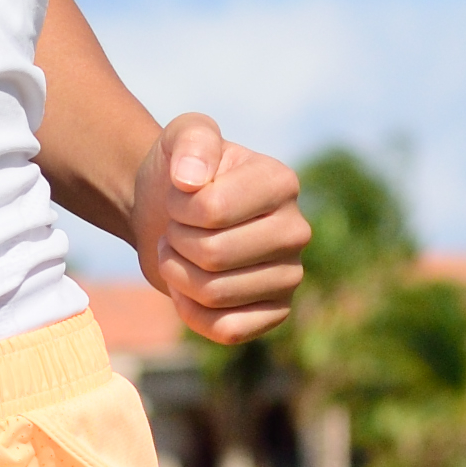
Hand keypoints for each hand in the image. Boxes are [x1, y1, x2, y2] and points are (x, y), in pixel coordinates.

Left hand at [135, 113, 309, 343]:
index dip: (178, 208)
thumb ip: (191, 141)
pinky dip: (192, 313)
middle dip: (177, 243)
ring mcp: (290, 275)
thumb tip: (192, 179)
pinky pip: (227, 329)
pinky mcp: (276, 312)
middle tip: (177, 229)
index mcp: (281, 182)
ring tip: (181, 253)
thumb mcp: (182, 136)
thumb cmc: (180, 173)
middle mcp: (296, 230)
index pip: (213, 211)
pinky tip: (188, 290)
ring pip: (215, 294)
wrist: (169, 214)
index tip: (178, 196)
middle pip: (213, 256)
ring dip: (178, 274)